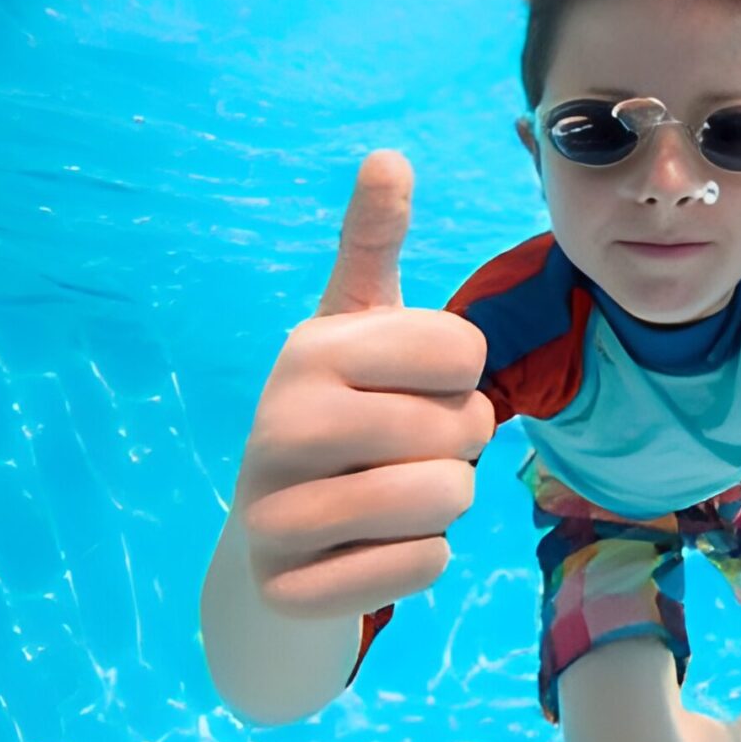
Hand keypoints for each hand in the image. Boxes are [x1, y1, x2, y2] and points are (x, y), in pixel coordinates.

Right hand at [235, 150, 494, 620]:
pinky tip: (372, 548)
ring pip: (447, 500)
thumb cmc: (343, 414)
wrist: (275, 540)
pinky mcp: (288, 586)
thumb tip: (388, 155)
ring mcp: (274, 511)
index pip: (466, 351)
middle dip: (459, 447)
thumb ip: (373, 243)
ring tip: (392, 495)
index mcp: (311, 348)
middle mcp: (280, 421)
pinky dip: (420, 562)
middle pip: (466, 429)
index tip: (413, 387)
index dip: (463, 377)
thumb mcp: (356, 326)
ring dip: (444, 504)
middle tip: (406, 451)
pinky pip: (422, 568)